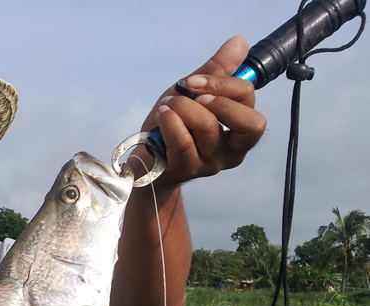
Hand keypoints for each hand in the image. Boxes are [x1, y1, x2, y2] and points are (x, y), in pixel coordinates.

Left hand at [142, 36, 266, 187]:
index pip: (249, 100)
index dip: (223, 84)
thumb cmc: (174, 125)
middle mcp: (234, 150)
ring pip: (209, 127)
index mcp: (241, 129)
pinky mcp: (189, 170)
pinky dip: (170, 122)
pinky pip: (183, 142)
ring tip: (167, 105)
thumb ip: (216, 71)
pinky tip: (162, 116)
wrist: (146, 159)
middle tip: (193, 94)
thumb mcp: (193, 94)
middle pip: (250, 122)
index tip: (194, 80)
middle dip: (219, 99)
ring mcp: (212, 164)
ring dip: (183, 107)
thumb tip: (239, 42)